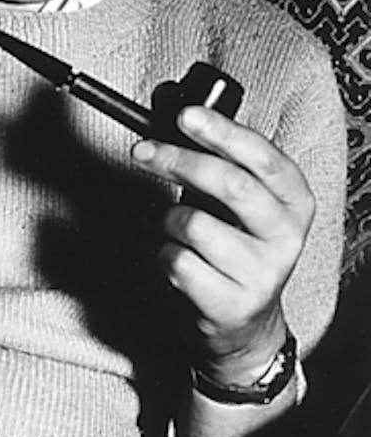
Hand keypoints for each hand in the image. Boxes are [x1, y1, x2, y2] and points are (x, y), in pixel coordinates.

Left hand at [131, 105, 315, 383]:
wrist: (241, 322)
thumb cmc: (232, 246)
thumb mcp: (237, 202)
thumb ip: (216, 160)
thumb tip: (171, 114)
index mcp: (294, 200)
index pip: (262, 156)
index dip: (221, 132)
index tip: (185, 116)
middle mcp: (285, 235)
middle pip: (230, 184)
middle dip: (177, 159)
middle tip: (142, 152)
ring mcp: (262, 274)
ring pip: (193, 223)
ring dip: (164, 219)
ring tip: (169, 228)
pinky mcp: (231, 304)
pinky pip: (177, 261)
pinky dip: (160, 253)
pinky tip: (173, 259)